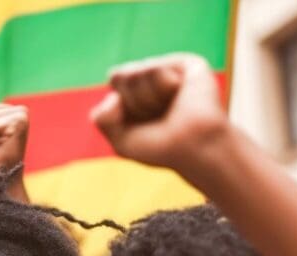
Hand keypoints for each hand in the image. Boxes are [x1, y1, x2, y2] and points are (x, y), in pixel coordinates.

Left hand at [92, 54, 226, 171]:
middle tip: (156, 116)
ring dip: (147, 99)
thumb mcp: (121, 141)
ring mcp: (170, 69)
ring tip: (170, 109)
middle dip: (132, 102)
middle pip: (119, 75)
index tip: (142, 122)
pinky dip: (162, 89)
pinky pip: (155, 70)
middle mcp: (153, 78)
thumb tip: (113, 88)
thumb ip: (102, 118)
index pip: (115, 80)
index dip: (121, 105)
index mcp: (137, 92)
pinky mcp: (187, 64)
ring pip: (136, 72)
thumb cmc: (162, 149)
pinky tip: (180, 97)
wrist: (194, 148)